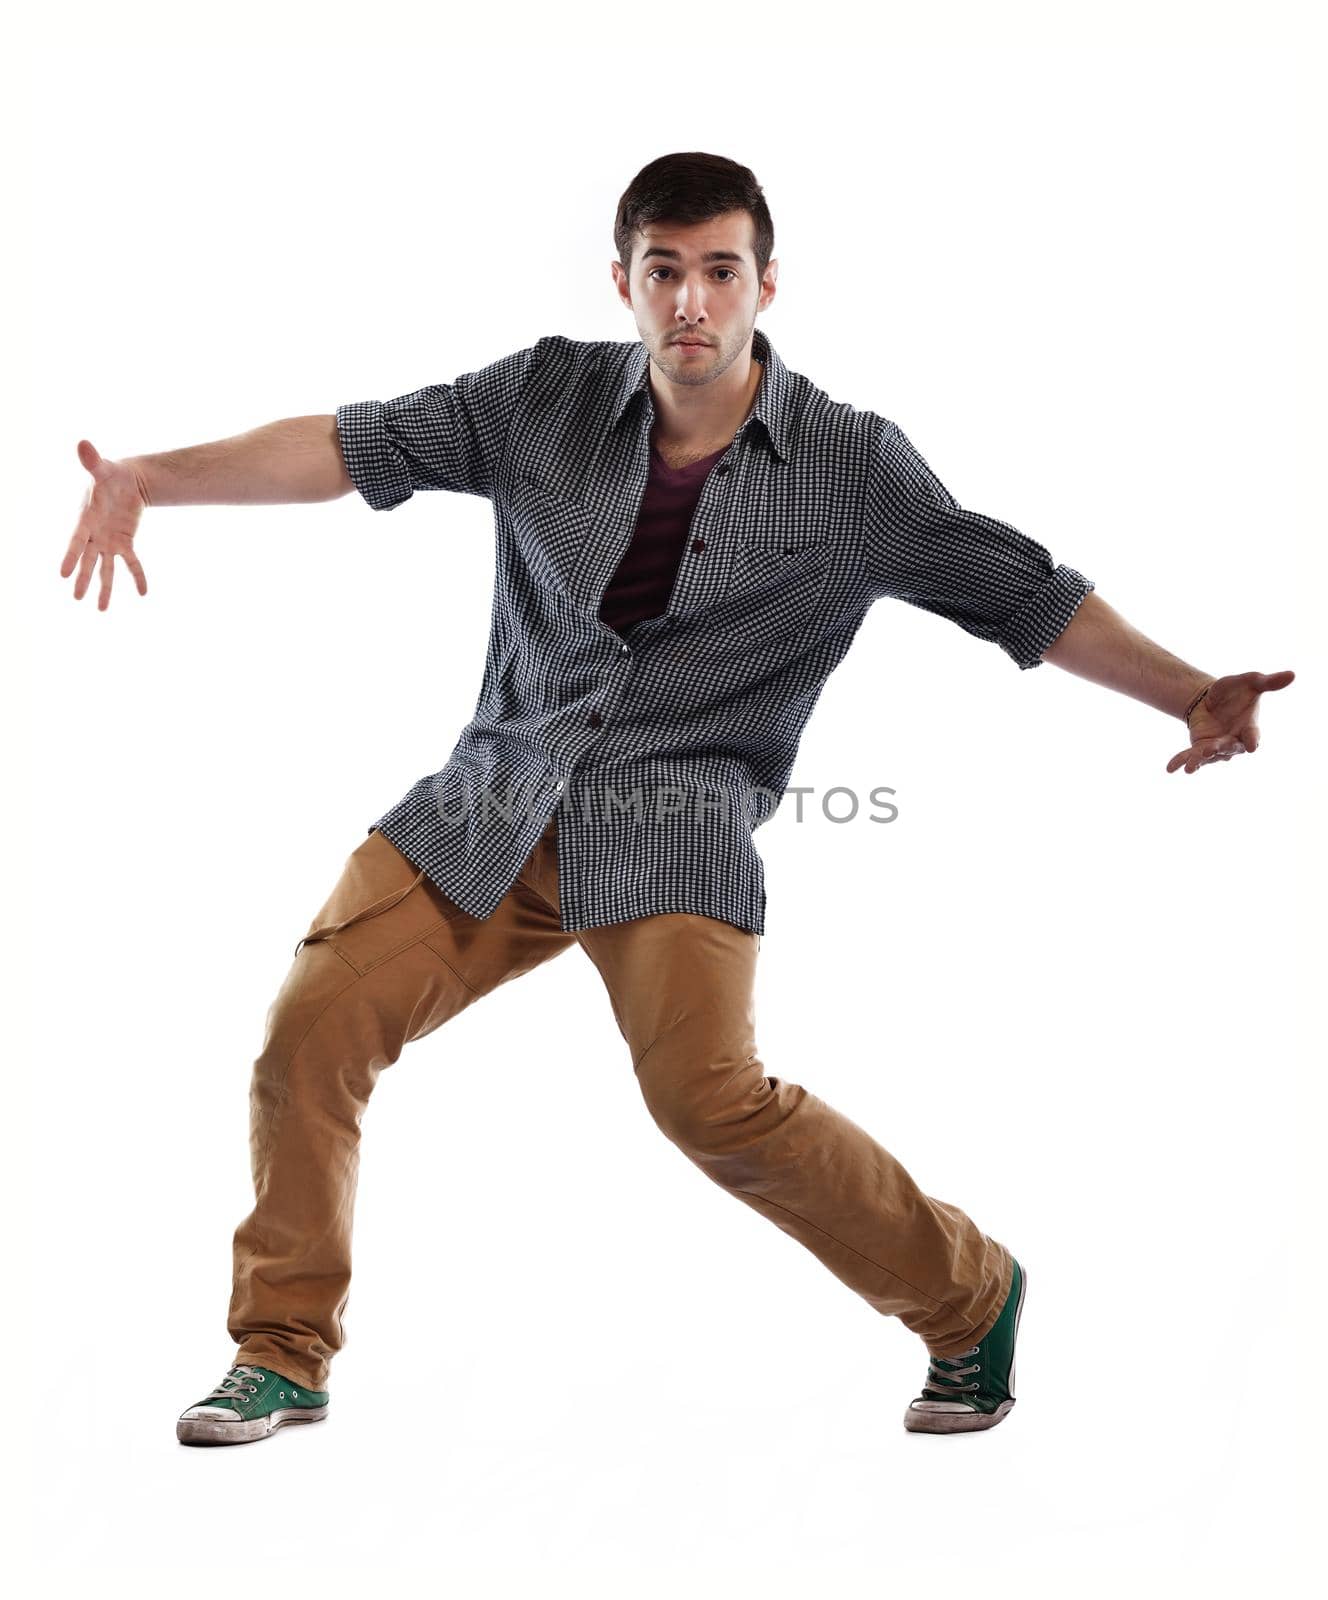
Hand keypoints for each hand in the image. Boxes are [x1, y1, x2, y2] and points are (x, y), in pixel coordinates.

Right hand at [59, 441, 148, 609]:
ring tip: (101, 609)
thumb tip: (83, 443)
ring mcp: (108, 541)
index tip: (62, 574)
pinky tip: (143, 593)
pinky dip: (138, 577)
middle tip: (77, 598)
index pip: (75, 542)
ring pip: (106, 568)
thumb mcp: (102, 468)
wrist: (126, 481)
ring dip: (104, 588)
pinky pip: (132, 563)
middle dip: (82, 579)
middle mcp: (94, 535)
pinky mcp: (125, 543)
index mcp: (85, 520)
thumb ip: (92, 461)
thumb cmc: (110, 474)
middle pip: (87, 561)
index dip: (69, 557)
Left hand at [1165, 669, 1294, 774]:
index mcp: (1249, 727)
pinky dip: (1180, 762)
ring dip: (1199, 760)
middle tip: (1210, 750)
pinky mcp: (1199, 748)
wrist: (1212, 698)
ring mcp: (1216, 747)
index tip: (1251, 747)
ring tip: (1190, 768)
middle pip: (1227, 748)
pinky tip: (1170, 769)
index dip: (1252, 741)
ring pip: (1208, 756)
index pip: (1252, 735)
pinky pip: (1189, 756)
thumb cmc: (1236, 691)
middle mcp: (1233, 741)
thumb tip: (1293, 674)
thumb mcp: (1250, 682)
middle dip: (1219, 749)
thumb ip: (1268, 682)